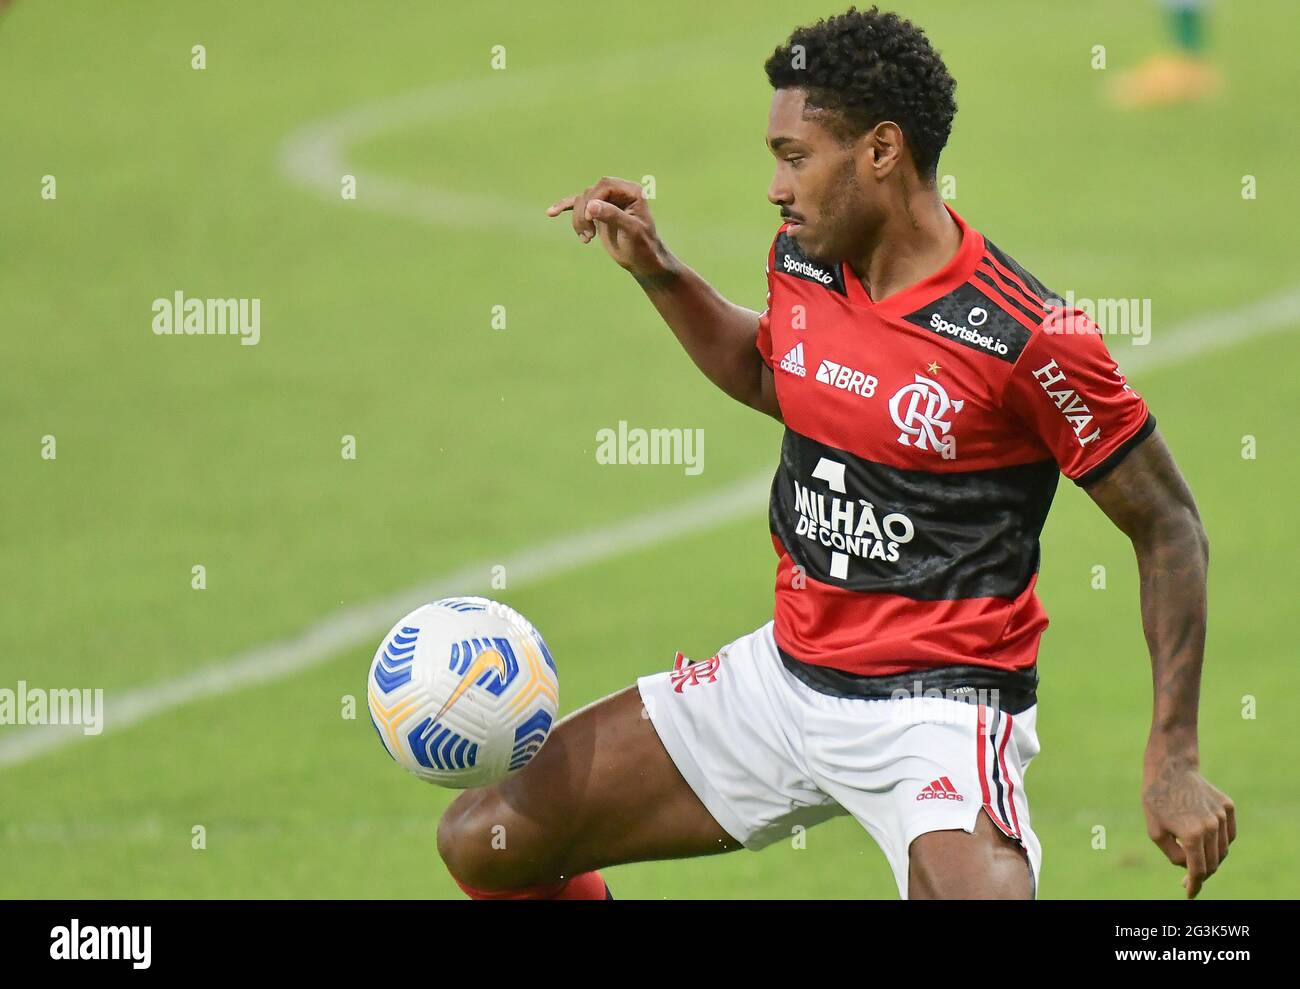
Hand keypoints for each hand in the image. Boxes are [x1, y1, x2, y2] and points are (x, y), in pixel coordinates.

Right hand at [546, 176, 667, 277]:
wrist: (643, 261)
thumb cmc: (643, 246)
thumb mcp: (631, 231)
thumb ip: (613, 215)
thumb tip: (591, 206)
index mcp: (631, 191)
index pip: (605, 185)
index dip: (594, 199)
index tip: (590, 219)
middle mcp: (618, 193)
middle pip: (590, 192)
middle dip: (584, 213)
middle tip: (588, 235)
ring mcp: (606, 202)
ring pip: (582, 201)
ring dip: (578, 220)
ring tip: (586, 239)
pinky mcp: (597, 212)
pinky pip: (578, 206)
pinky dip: (565, 208)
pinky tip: (551, 213)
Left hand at [1142, 744, 1235, 897]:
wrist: (1171, 769)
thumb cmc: (1157, 800)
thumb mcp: (1155, 831)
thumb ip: (1173, 854)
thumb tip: (1188, 867)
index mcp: (1192, 834)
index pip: (1198, 870)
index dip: (1194, 885)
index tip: (1190, 894)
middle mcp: (1211, 826)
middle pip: (1213, 863)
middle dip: (1202, 874)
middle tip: (1189, 878)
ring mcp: (1222, 816)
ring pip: (1223, 850)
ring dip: (1211, 857)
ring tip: (1195, 855)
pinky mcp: (1228, 806)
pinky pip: (1228, 834)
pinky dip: (1220, 842)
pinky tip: (1206, 839)